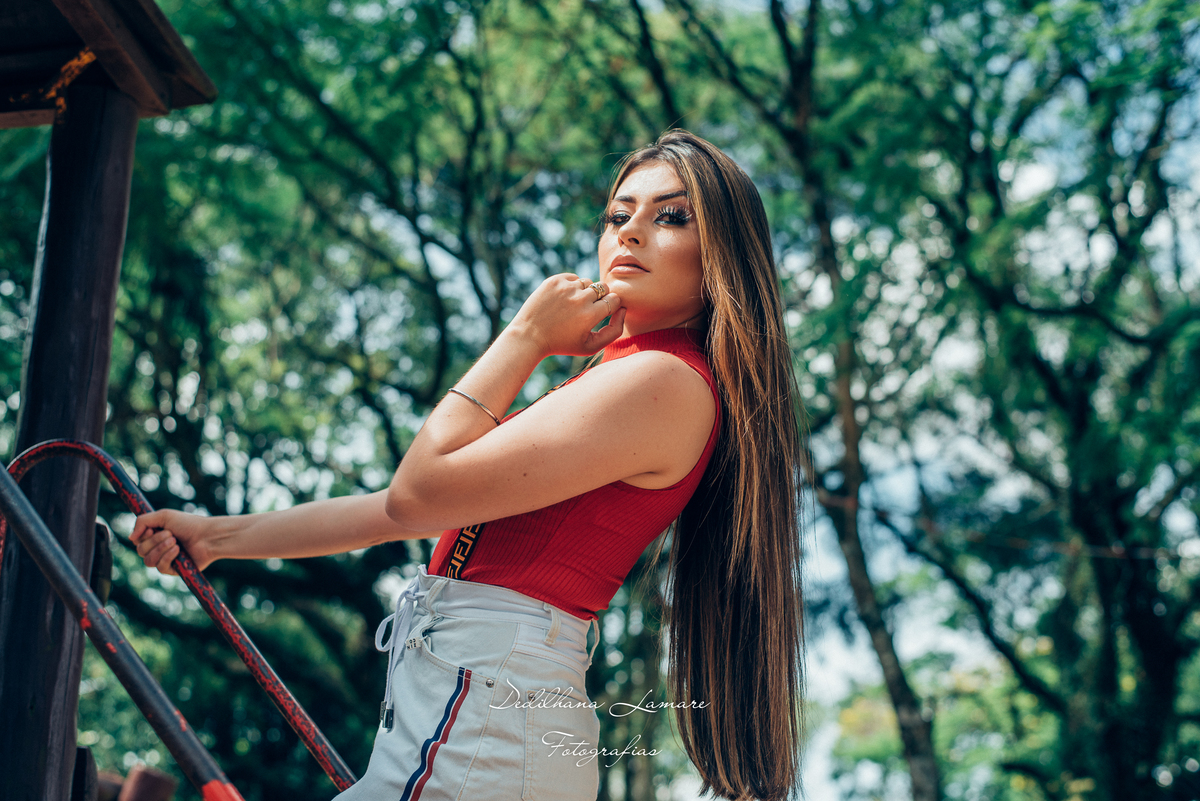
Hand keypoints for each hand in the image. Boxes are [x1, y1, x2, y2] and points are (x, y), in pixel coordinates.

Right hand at [130, 509, 219, 575]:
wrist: (207, 535)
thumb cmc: (188, 524)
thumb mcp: (163, 516)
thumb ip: (143, 521)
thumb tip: (130, 537)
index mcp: (155, 535)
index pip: (136, 540)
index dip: (142, 536)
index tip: (152, 529)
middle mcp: (158, 548)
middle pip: (140, 551)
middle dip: (154, 541)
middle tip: (170, 534)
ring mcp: (165, 559)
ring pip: (148, 561)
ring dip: (161, 549)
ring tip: (175, 541)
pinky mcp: (173, 569)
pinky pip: (160, 567)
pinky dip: (167, 557)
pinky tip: (178, 550)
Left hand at [508, 274, 625, 357]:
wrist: (529, 336)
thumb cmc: (563, 344)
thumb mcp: (590, 346)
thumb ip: (613, 331)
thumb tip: (623, 310)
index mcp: (590, 315)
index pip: (615, 300)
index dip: (611, 306)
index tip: (602, 314)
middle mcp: (579, 299)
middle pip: (603, 288)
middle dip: (600, 298)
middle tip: (587, 311)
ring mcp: (566, 287)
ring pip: (588, 282)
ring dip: (585, 292)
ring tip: (573, 307)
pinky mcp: (554, 280)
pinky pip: (573, 278)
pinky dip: (572, 287)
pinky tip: (563, 301)